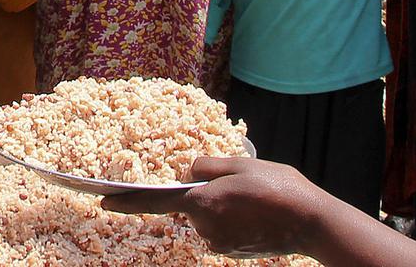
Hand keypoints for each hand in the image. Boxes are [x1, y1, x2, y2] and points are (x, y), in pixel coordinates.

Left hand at [103, 156, 329, 258]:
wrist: (311, 222)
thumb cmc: (277, 187)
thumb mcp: (240, 163)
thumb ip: (206, 166)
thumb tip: (189, 174)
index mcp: (202, 201)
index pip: (155, 201)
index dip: (127, 201)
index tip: (104, 202)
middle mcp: (205, 227)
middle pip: (191, 205)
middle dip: (206, 194)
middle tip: (243, 187)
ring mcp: (218, 243)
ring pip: (208, 217)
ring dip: (222, 207)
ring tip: (255, 200)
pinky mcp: (231, 252)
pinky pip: (222, 229)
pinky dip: (233, 220)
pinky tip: (257, 214)